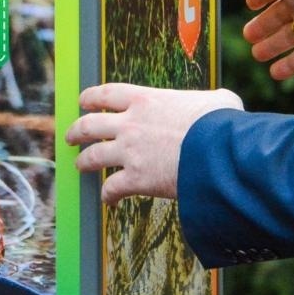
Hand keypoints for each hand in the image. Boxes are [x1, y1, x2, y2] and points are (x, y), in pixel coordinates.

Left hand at [66, 84, 242, 204]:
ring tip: (80, 166)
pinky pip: (111, 188)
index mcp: (146, 99)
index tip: (83, 101)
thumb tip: (222, 103)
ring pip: (92, 156)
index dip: (90, 97)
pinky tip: (109, 200)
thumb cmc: (222, 124)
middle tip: (71, 136)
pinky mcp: (136, 179)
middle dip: (76, 131)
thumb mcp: (218, 100)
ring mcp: (130, 152)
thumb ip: (210, 100)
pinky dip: (107, 195)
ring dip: (83, 162)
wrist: (219, 152)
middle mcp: (130, 123)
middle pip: (89, 124)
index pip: (107, 93)